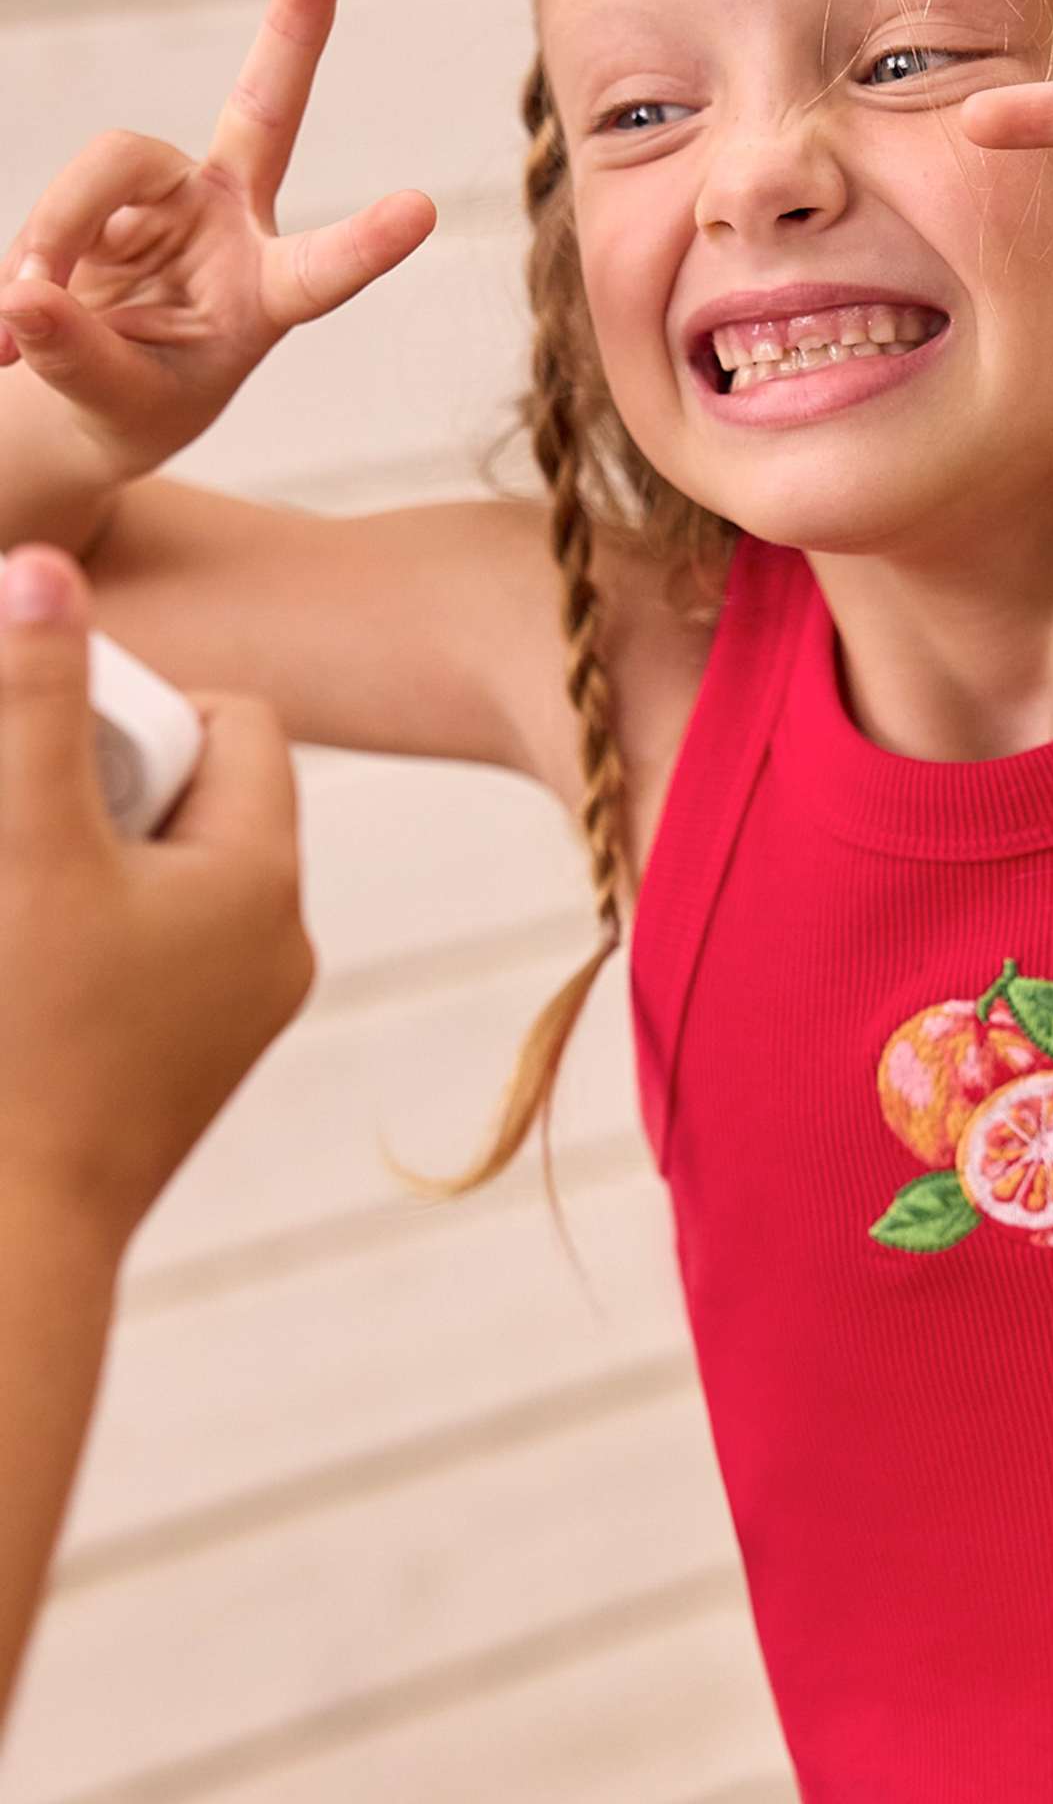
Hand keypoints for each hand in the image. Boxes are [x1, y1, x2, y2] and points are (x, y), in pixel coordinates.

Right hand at [0, 0, 434, 479]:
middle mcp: (233, 223)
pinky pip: (55, 198)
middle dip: (293, 31)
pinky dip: (25, 259)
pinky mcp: (106, 185)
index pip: (323, 269)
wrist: (86, 390)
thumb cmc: (137, 403)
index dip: (367, 242)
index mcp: (270, 294)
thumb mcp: (122, 406)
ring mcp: (168, 192)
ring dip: (56, 233)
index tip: (423, 209)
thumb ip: (84, 358)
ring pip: (112, 161)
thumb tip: (26, 297)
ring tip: (20, 326)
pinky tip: (6, 327)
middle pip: (258, 113)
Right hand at [0, 546, 315, 1256]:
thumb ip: (36, 702)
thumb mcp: (26, 843)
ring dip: (85, 848)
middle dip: (102, 778)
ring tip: (18, 874)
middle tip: (22, 805)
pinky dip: (81, 919)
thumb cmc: (15, 1036)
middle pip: (197, 795)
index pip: (238, 723)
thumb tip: (43, 566)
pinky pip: (142, 946)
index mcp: (265, 880)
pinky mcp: (175, 1066)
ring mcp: (229, 1014)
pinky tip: (25, 939)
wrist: (6, 1237)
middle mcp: (275, 943)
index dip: (141, 703)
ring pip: (164, 872)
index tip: (47, 732)